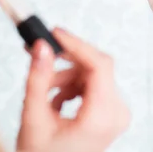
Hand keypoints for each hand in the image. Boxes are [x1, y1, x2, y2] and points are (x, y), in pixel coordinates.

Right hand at [17, 28, 129, 151]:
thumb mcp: (34, 118)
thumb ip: (38, 80)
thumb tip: (41, 47)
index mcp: (103, 116)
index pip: (99, 65)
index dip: (77, 44)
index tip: (55, 33)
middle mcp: (117, 113)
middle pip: (96, 68)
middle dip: (66, 64)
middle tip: (40, 61)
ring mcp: (117, 113)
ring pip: (92, 75)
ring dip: (66, 78)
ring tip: (44, 94)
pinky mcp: (112, 113)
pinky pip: (94, 86)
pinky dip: (73, 87)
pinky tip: (55, 102)